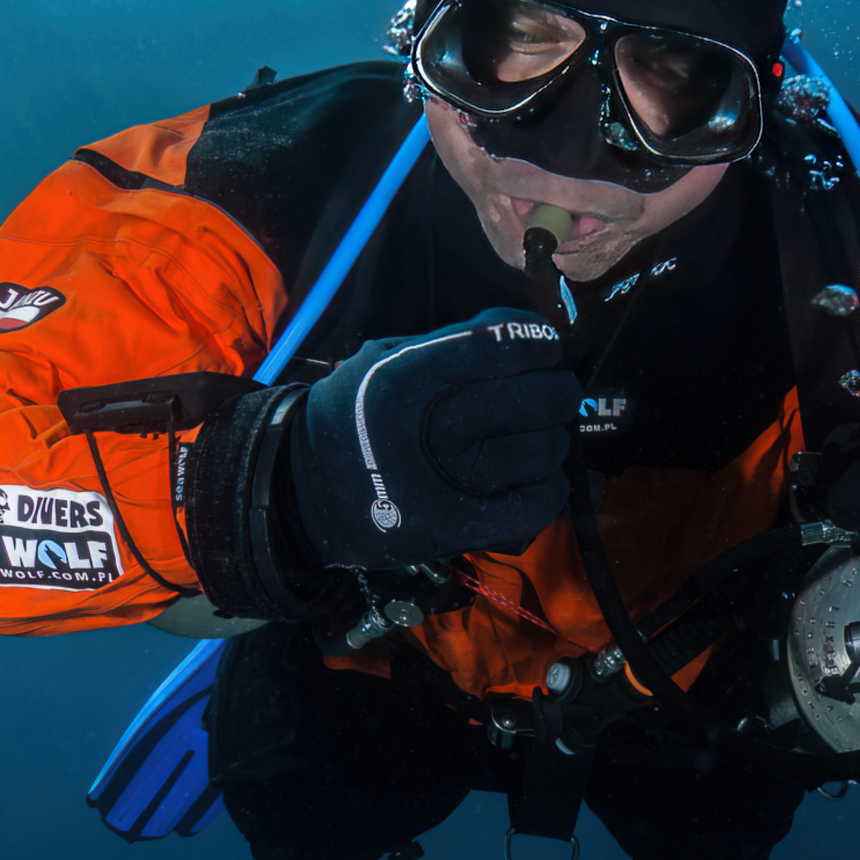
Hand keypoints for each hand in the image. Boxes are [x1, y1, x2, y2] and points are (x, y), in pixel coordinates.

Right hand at [289, 310, 581, 568]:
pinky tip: (541, 476)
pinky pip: (536, 503)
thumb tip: (518, 333)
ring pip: (546, 449)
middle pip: (542, 397)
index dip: (540, 344)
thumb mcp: (382, 359)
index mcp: (416, 375)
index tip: (544, 350)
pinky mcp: (461, 526)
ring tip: (539, 435)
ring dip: (553, 438)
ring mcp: (452, 480)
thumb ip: (448, 344)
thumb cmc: (349, 417)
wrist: (302, 492)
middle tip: (551, 392)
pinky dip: (550, 486)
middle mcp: (438, 425)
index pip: (509, 346)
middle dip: (557, 390)